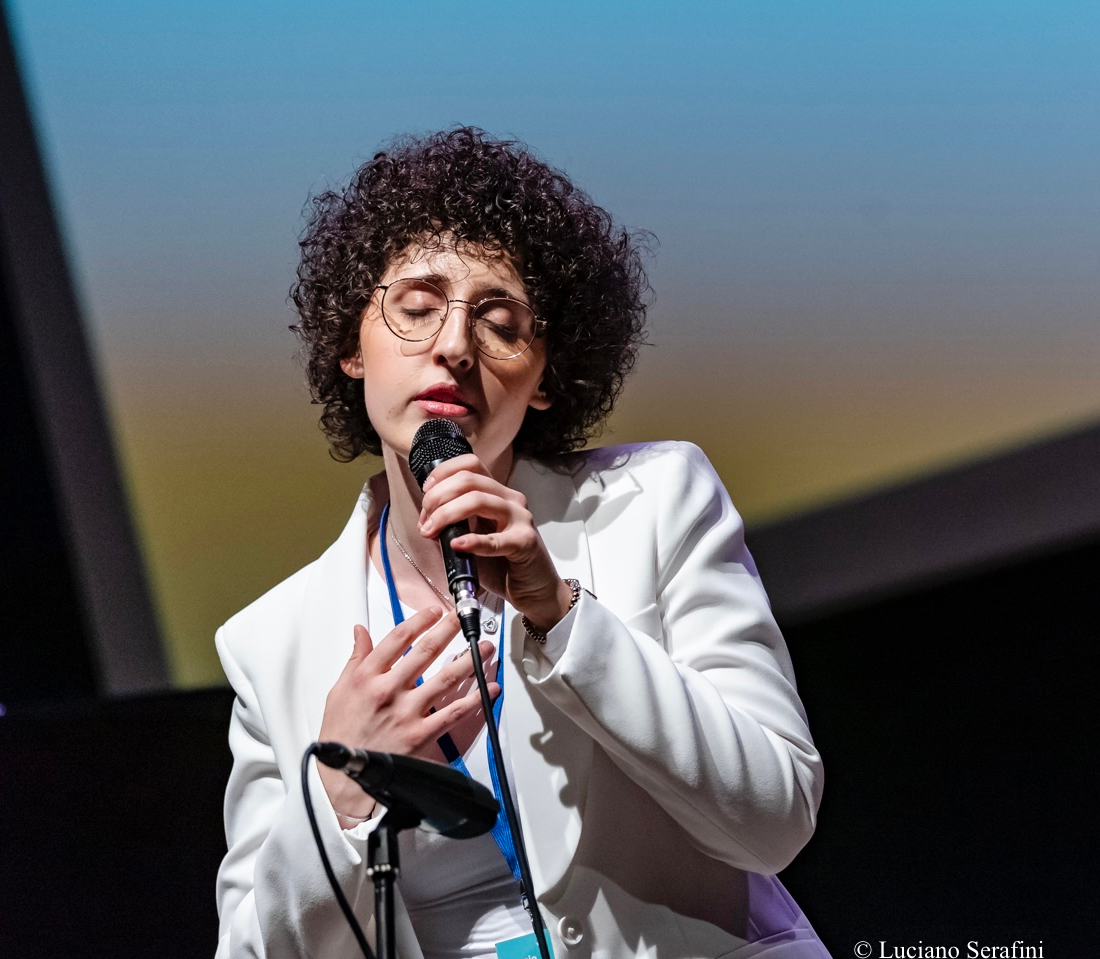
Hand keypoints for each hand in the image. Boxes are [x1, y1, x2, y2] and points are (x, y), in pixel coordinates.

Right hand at [317, 606, 498, 827]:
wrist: (345, 777)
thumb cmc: (341, 735)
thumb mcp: (339, 691)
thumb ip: (355, 659)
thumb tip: (360, 632)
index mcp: (366, 677)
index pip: (397, 639)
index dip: (419, 621)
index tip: (433, 612)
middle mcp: (388, 690)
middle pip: (425, 652)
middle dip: (447, 631)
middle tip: (461, 619)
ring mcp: (406, 712)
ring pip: (445, 678)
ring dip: (469, 660)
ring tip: (484, 647)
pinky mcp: (420, 734)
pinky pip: (453, 713)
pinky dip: (474, 699)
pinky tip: (488, 688)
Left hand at [418, 454, 572, 630]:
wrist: (534, 590)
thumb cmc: (503, 565)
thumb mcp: (471, 541)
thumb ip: (452, 528)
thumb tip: (427, 523)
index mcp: (497, 493)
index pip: (470, 464)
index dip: (444, 472)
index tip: (426, 491)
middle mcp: (510, 499)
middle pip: (469, 480)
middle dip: (437, 497)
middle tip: (425, 520)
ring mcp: (520, 518)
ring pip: (478, 500)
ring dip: (446, 514)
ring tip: (431, 531)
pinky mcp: (526, 541)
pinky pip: (496, 539)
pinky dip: (473, 541)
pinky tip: (458, 545)